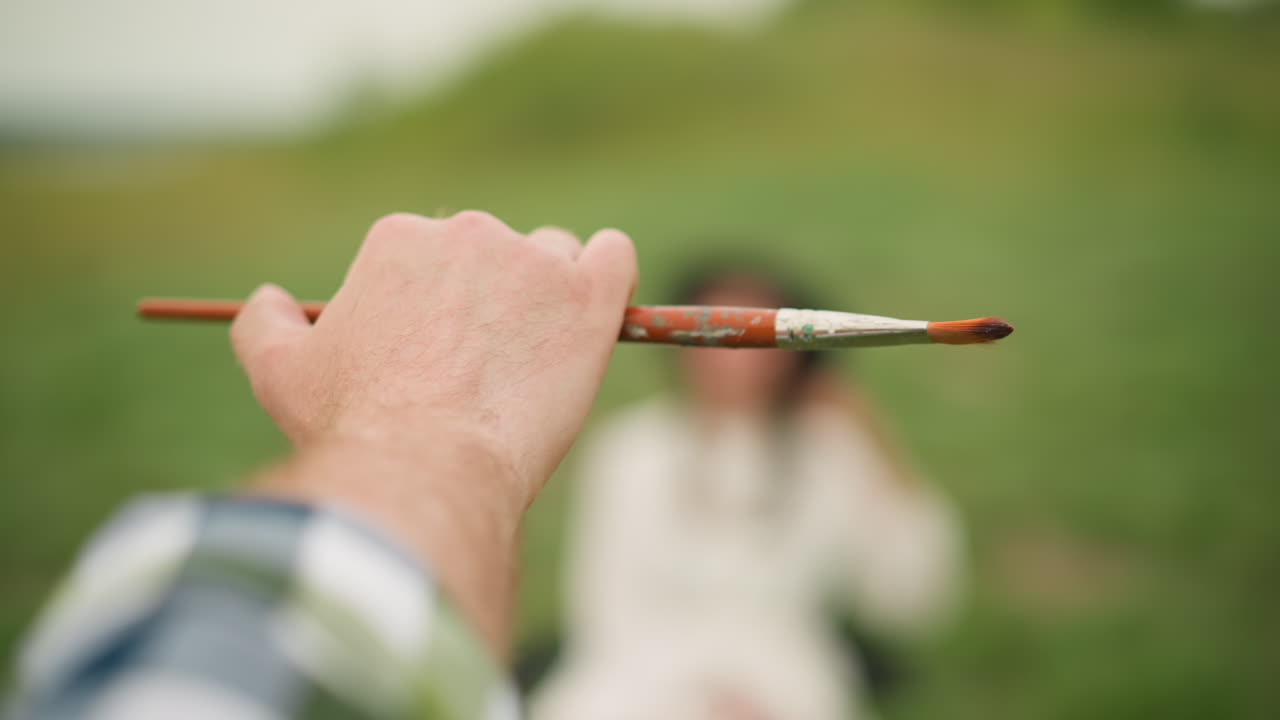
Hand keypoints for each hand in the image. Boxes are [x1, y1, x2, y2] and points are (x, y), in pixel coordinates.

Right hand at [229, 211, 635, 653]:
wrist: (426, 470)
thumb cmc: (352, 427)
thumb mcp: (280, 374)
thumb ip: (265, 323)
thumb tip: (267, 298)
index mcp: (399, 241)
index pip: (431, 259)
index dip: (435, 309)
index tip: (436, 356)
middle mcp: (469, 233)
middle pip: (492, 254)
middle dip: (488, 300)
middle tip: (482, 369)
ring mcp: (536, 262)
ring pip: (554, 257)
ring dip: (547, 293)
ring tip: (533, 357)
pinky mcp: (590, 297)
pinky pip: (616, 257)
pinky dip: (610, 274)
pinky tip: (597, 307)